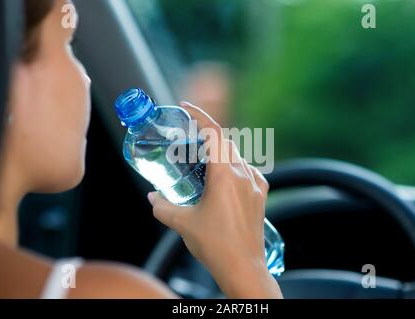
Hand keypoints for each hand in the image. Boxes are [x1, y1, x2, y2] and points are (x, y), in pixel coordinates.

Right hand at [147, 102, 281, 298]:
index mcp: (224, 175)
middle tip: (190, 138)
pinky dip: (237, 167)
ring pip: (238, 156)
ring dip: (222, 151)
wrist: (243, 267)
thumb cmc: (215, 245)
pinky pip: (250, 172)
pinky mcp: (261, 196)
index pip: (214, 133)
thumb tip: (153, 198)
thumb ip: (162, 207)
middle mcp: (243, 175)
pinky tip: (228, 178)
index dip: (200, 116)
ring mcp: (256, 185)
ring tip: (205, 159)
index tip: (186, 107)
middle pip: (226, 142)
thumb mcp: (182, 223)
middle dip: (208, 134)